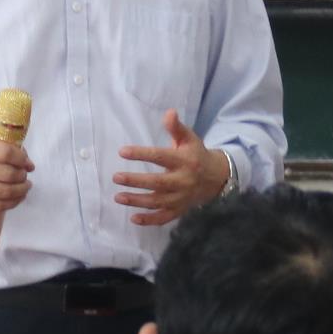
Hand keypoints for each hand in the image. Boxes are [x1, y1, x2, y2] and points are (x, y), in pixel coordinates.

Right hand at [0, 134, 33, 214]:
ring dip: (22, 190)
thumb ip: (1, 149)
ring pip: (6, 192)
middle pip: (9, 175)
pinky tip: (17, 197)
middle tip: (25, 175)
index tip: (28, 164)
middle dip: (23, 176)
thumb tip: (27, 162)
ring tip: (25, 187)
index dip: (22, 159)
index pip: (6, 154)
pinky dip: (13, 203)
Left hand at [114, 112, 228, 226]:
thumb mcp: (189, 139)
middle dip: (135, 181)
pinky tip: (133, 218)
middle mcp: (183, 181)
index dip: (141, 154)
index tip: (122, 152)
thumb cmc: (196, 155)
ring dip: (137, 201)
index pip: (160, 157)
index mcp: (184, 161)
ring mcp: (181, 198)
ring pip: (157, 202)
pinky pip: (164, 218)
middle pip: (157, 183)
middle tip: (116, 177)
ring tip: (118, 197)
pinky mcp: (179, 210)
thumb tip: (169, 112)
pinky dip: (149, 221)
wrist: (216, 178)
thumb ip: (176, 127)